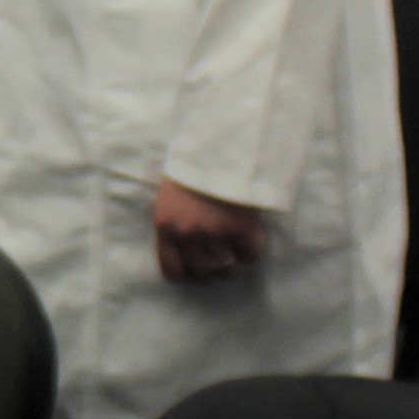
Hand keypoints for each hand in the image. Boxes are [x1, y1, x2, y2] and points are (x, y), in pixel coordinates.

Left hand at [152, 179, 269, 282]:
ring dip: (236, 263)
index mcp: (166, 227)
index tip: (199, 268)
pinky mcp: (240, 227)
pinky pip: (250, 253)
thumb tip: (192, 254)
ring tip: (238, 248)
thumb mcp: (171, 198)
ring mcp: (214, 233)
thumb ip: (176, 226)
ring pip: (228, 269)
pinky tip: (252, 235)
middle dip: (215, 269)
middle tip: (224, 256)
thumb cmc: (193, 168)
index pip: (173, 272)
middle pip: (204, 273)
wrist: (217, 145)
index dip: (189, 274)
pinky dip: (253, 248)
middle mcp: (188, 235)